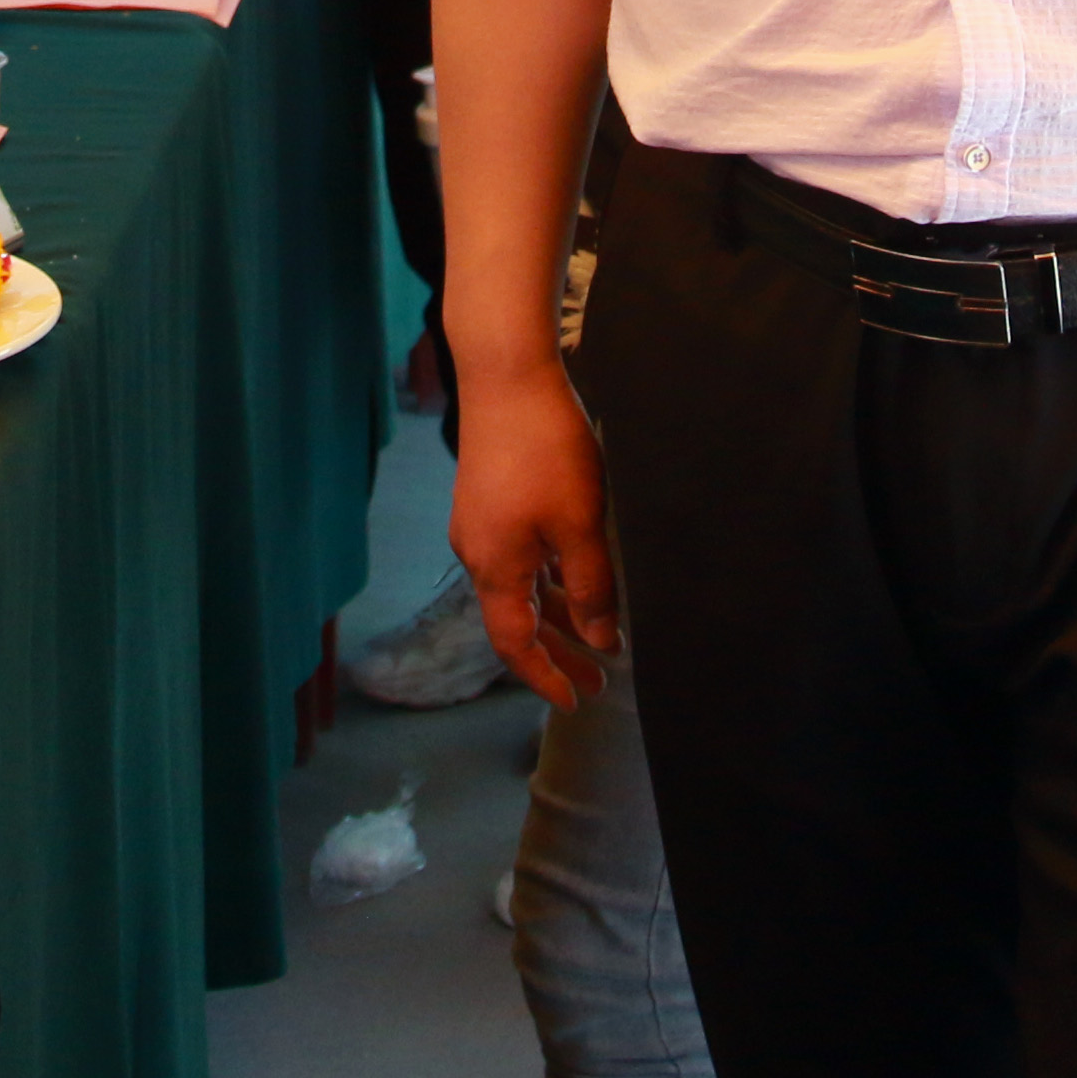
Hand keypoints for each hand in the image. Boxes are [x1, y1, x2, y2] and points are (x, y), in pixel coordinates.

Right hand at [450, 362, 619, 706]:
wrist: (506, 376)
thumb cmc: (546, 449)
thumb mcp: (580, 525)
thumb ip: (591, 588)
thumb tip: (599, 641)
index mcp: (494, 567)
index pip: (514, 643)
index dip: (545, 676)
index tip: (576, 701)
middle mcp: (477, 552)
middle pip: (516, 619)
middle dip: (558, 652)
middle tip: (597, 680)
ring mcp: (480, 525)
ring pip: (520, 586)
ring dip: (556, 614)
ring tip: (596, 636)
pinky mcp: (488, 500)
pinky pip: (518, 557)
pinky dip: (546, 579)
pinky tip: (573, 579)